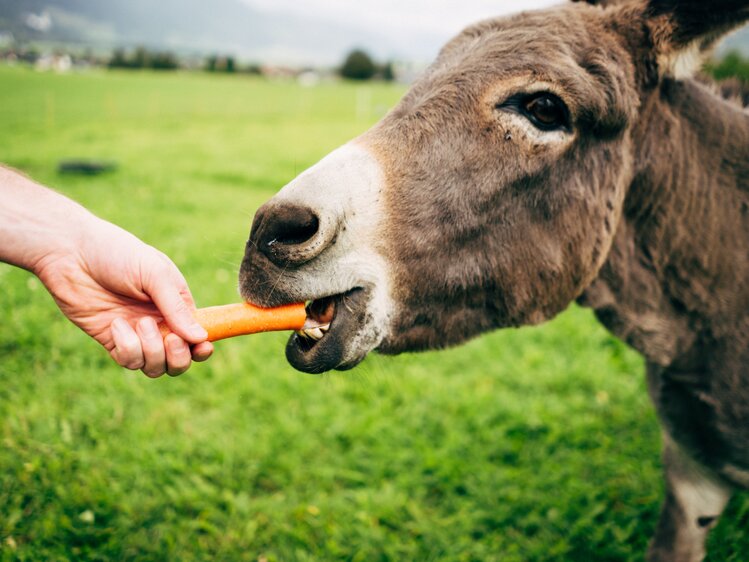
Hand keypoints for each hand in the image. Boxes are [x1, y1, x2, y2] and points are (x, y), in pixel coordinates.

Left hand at [34, 218, 212, 376]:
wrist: (70, 253)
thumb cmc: (117, 253)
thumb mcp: (154, 274)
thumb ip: (177, 308)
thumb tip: (202, 337)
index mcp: (177, 305)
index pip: (199, 335)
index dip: (203, 347)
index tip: (203, 347)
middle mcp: (160, 323)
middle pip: (180, 359)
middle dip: (178, 356)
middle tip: (169, 338)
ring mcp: (136, 334)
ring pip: (156, 366)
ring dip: (152, 352)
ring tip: (140, 324)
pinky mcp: (112, 341)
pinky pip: (129, 361)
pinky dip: (128, 348)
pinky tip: (116, 325)